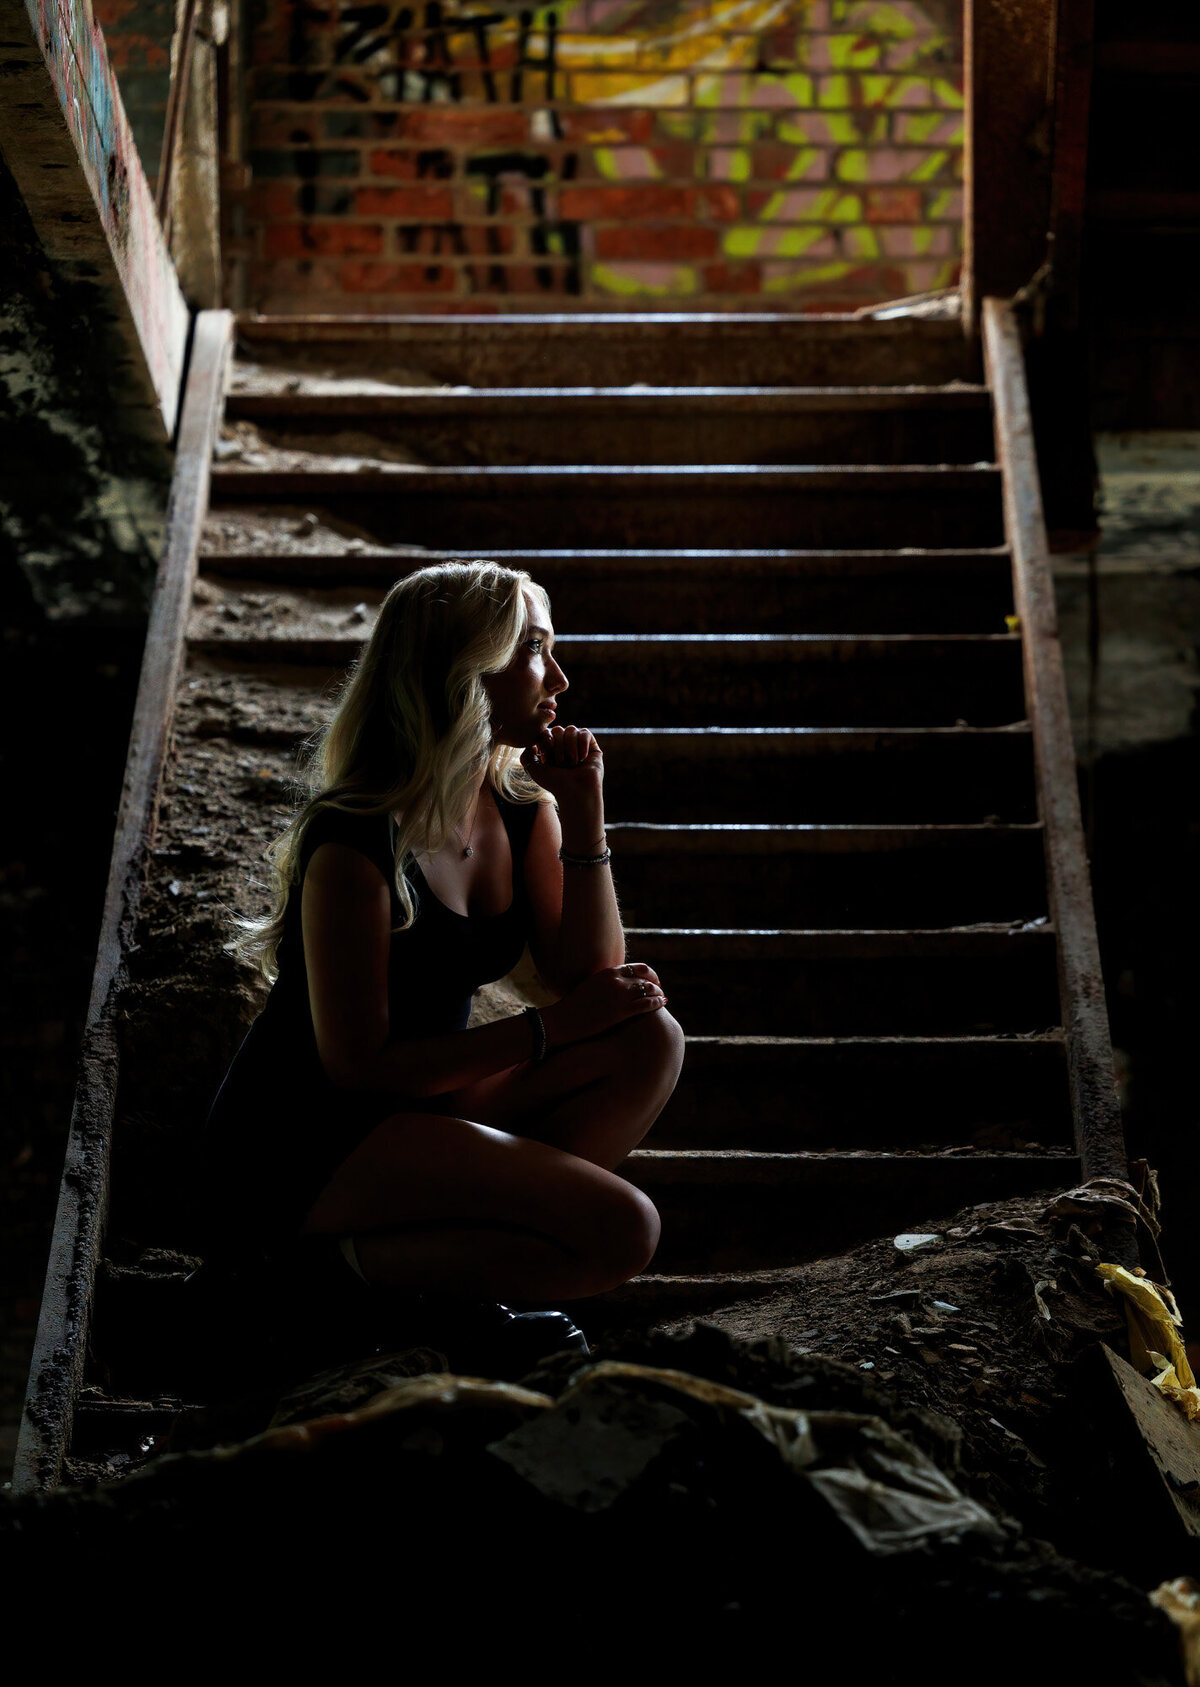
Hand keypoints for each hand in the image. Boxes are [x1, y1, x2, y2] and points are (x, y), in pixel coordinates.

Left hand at [520, 725, 603, 807]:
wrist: (575, 792)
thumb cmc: (554, 782)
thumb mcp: (533, 768)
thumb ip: (526, 755)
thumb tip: (532, 742)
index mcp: (551, 750)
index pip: (545, 732)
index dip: (544, 742)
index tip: (546, 760)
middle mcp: (565, 746)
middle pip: (558, 729)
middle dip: (557, 747)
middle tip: (560, 763)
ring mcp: (578, 745)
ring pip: (571, 729)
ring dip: (569, 748)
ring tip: (572, 763)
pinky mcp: (592, 747)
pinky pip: (585, 733)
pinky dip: (582, 745)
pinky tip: (582, 759)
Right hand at [542, 962, 666, 1046]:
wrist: (561, 1021)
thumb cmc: (572, 1008)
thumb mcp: (588, 988)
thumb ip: (603, 984)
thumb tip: (612, 987)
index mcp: (607, 973)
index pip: (635, 967)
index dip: (647, 973)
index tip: (651, 980)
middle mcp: (615, 980)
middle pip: (645, 975)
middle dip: (655, 981)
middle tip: (660, 989)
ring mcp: (619, 995)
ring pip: (649, 989)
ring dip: (659, 992)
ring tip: (663, 998)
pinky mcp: (621, 1011)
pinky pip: (646, 1004)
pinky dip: (657, 1003)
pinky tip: (662, 1004)